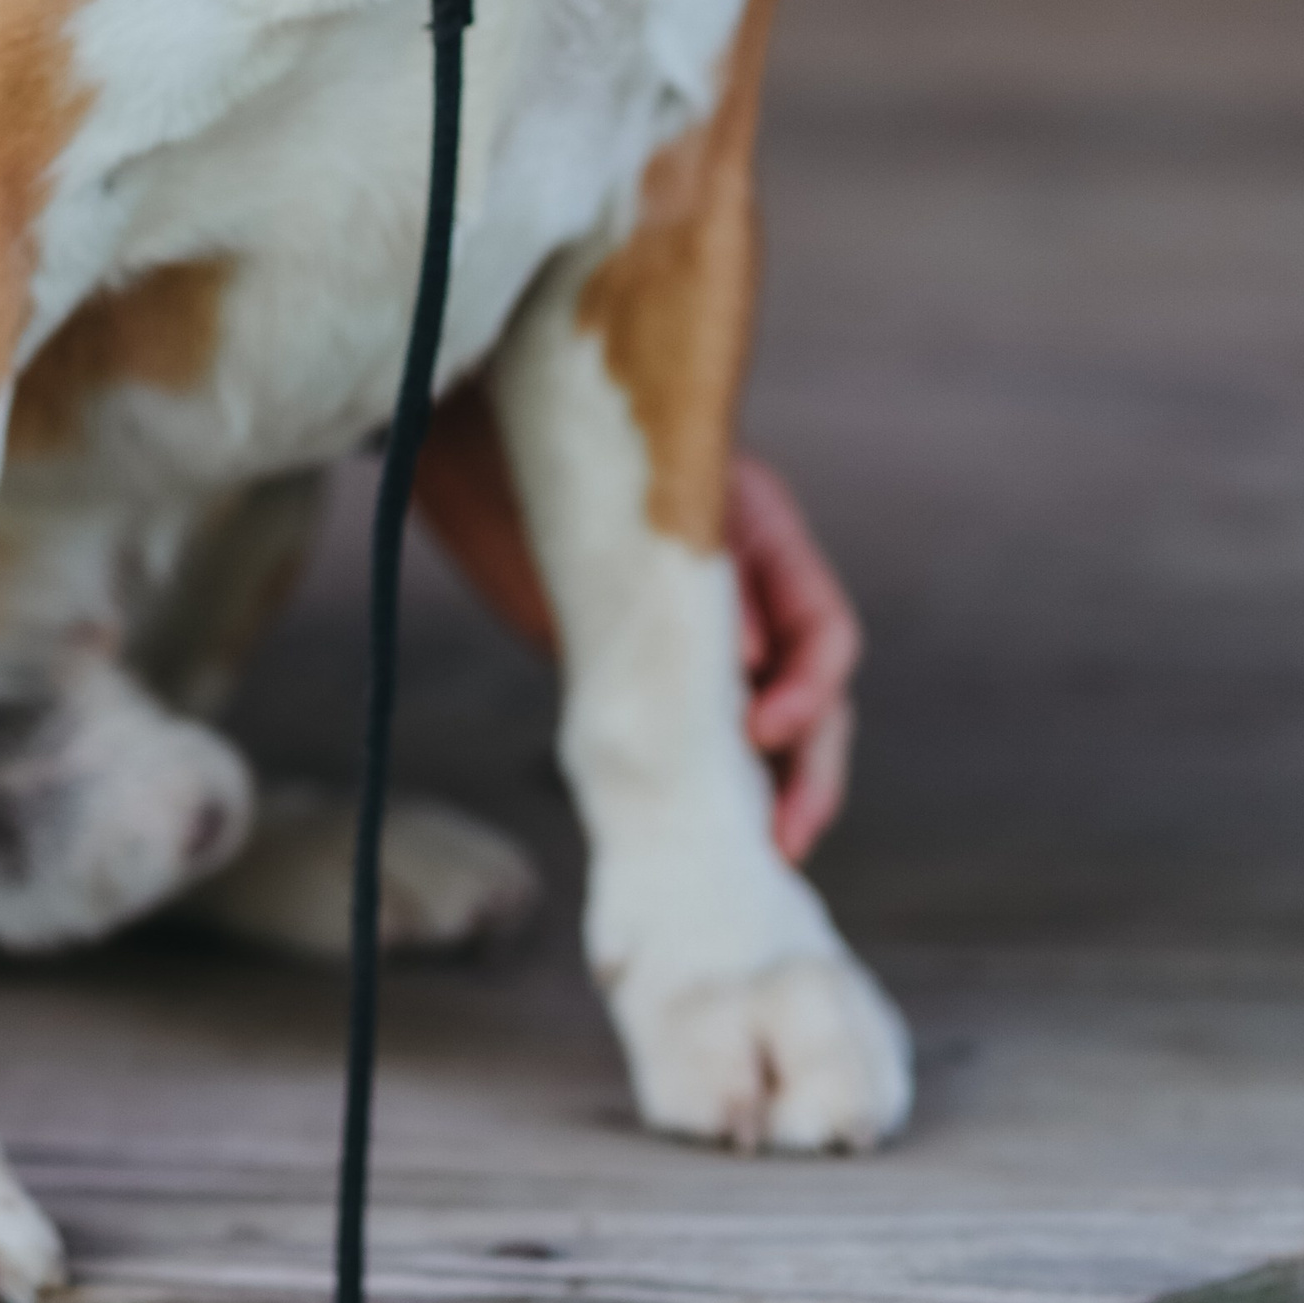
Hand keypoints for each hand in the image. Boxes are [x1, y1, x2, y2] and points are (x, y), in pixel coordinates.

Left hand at [412, 391, 860, 866]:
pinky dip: (713, 782)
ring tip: (763, 849)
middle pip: (812, 694)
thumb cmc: (566, 455)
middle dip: (809, 767)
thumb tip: (745, 662)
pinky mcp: (651, 676)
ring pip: (769, 728)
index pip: (822, 630)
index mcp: (764, 540)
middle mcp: (747, 596)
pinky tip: (701, 825)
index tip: (761, 729)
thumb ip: (697, 573)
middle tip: (785, 833)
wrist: (481, 453)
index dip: (810, 688)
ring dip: (775, 791)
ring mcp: (704, 640)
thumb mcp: (646, 504)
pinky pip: (701, 735)